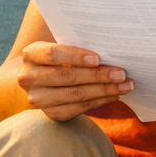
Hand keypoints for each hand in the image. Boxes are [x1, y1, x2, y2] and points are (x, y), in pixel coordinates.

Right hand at [16, 42, 133, 121]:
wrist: (39, 80)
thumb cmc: (58, 56)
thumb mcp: (59, 45)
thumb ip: (76, 42)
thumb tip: (108, 45)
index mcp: (31, 54)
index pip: (53, 54)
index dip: (75, 56)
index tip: (98, 58)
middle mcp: (29, 78)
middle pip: (67, 76)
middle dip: (97, 75)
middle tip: (122, 73)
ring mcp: (39, 99)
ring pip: (76, 95)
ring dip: (104, 90)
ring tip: (125, 85)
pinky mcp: (51, 114)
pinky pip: (79, 108)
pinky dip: (100, 101)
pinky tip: (114, 94)